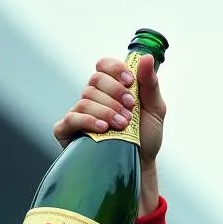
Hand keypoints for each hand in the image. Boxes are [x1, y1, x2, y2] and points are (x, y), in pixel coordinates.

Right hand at [54, 55, 165, 214]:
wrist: (140, 165)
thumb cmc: (145, 138)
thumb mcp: (154, 111)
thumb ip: (150, 84)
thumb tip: (148, 58)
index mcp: (110, 88)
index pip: (104, 66)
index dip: (114, 70)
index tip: (130, 82)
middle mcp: (93, 97)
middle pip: (95, 81)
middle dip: (115, 94)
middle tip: (131, 110)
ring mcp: (79, 113)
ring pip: (86, 99)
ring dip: (107, 110)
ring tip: (123, 125)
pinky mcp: (68, 131)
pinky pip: (71, 119)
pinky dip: (88, 120)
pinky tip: (103, 128)